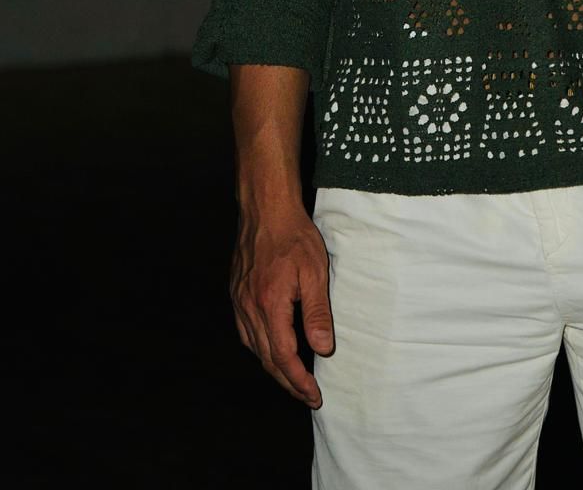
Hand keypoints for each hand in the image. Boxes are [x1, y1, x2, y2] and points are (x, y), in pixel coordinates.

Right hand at [230, 199, 334, 406]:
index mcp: (269, 305)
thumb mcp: (315, 271)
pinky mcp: (237, 292)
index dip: (298, 381)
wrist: (265, 208)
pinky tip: (270, 348)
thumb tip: (323, 349)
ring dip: (273, 367)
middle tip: (307, 396)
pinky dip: (259, 347)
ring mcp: (239, 300)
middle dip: (287, 381)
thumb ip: (317, 312)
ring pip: (253, 347)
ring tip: (292, 379)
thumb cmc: (293, 235)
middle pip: (266, 357)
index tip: (313, 396)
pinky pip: (245, 331)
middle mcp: (249, 307)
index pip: (283, 356)